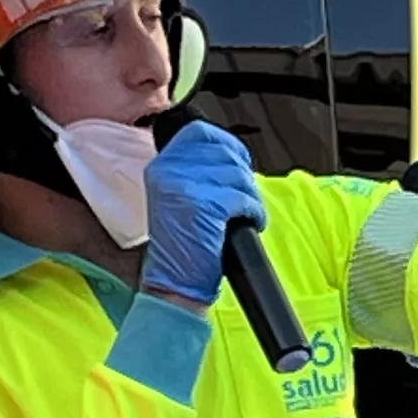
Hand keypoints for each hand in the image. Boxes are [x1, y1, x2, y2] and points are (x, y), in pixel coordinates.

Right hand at [139, 122, 266, 311]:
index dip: (227, 145)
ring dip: (250, 198)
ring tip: (245, 215)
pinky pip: (243, 198)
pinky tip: (250, 224)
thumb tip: (234, 157)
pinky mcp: (204, 206)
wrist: (175, 285)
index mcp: (162, 166)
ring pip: (238, 175)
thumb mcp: (180, 198)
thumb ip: (198, 172)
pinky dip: (254, 213)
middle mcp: (169, 171)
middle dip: (243, 177)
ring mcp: (185, 187)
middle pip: (225, 153)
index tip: (239, 164)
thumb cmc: (184, 248)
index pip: (200, 132)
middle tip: (243, 200)